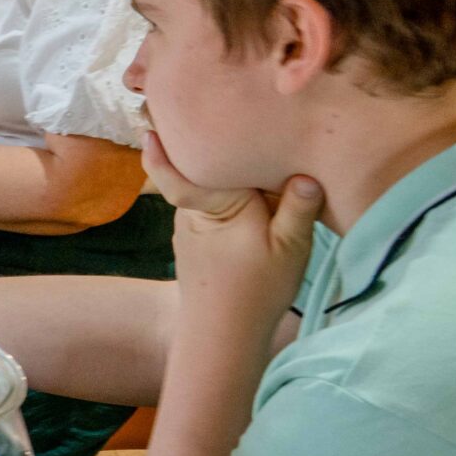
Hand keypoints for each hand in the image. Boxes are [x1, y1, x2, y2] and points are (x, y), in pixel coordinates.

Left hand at [143, 133, 321, 333]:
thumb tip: (307, 176)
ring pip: (199, 190)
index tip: (148, 131)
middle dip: (196, 148)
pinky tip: (241, 191)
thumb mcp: (290, 250)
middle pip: (191, 172)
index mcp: (216, 205)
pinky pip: (204, 207)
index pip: (178, 173)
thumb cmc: (257, 290)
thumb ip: (298, 210)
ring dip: (211, 173)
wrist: (223, 336)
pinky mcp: (194, 242)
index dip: (160, 153)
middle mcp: (193, 212)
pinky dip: (217, 196)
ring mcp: (189, 228)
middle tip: (212, 120)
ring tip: (235, 147)